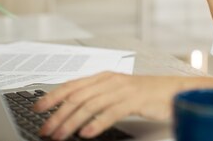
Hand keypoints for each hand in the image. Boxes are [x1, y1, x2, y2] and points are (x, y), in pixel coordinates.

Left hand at [34, 73, 182, 139]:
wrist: (174, 91)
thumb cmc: (146, 93)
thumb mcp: (117, 92)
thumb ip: (96, 97)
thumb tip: (71, 111)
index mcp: (104, 77)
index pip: (73, 85)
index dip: (53, 96)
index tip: (37, 108)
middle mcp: (111, 81)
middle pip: (78, 97)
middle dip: (58, 114)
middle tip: (46, 129)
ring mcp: (123, 90)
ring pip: (90, 105)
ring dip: (72, 122)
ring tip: (60, 135)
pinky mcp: (135, 100)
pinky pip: (111, 112)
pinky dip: (97, 123)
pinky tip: (86, 134)